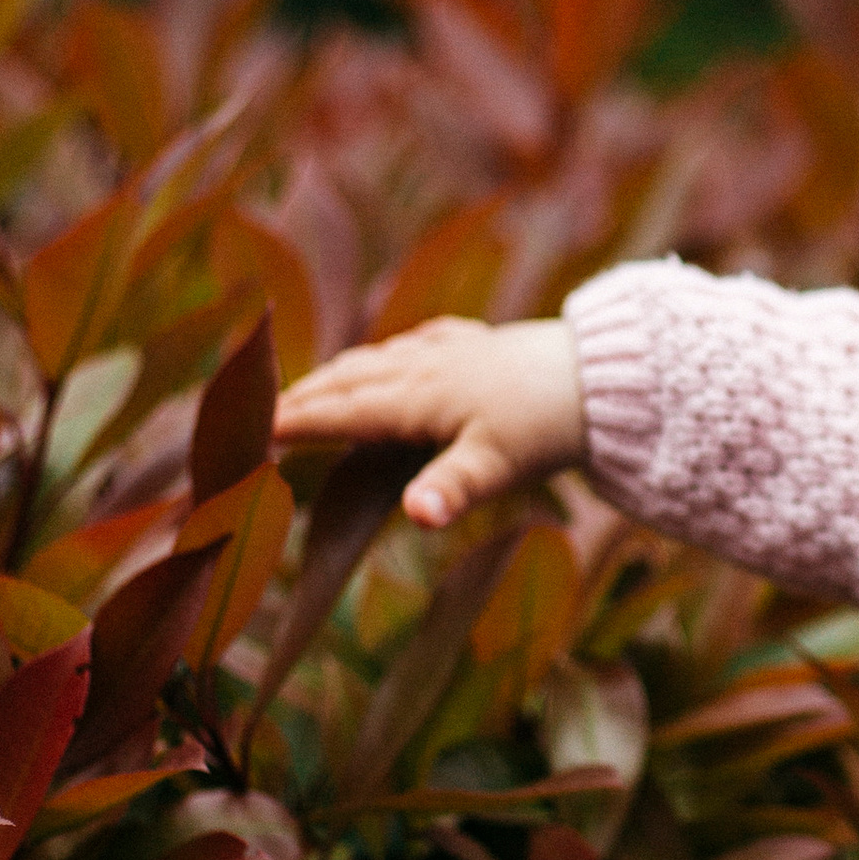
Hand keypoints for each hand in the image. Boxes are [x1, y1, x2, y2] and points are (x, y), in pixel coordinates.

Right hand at [273, 316, 585, 529]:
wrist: (606, 375)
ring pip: (381, 358)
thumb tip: (415, 516)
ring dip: (342, 372)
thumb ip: (451, 491)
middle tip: (262, 411)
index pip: (342, 411)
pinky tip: (402, 352)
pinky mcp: (479, 343)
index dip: (297, 421)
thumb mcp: (498, 465)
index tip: (252, 430)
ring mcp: (452, 351)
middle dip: (306, 394)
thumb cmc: (547, 426)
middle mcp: (425, 367)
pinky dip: (393, 352)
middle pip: (351, 379)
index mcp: (418, 398)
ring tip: (315, 386)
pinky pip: (421, 343)